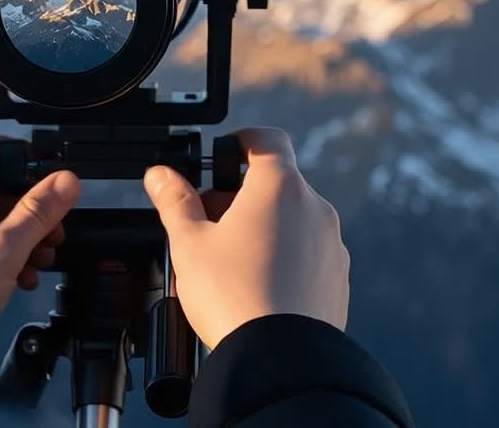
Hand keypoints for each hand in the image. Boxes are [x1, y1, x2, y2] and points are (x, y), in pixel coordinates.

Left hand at [0, 134, 80, 350]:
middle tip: (56, 231)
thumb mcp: (6, 248)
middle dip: (31, 209)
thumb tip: (67, 180)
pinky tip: (22, 276)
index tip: (53, 182)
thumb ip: (40, 211)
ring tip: (44, 259)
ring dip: (22, 235)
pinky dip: (2, 252)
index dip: (27, 161)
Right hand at [143, 127, 348, 349]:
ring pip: (293, 219)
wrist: (280, 359)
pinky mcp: (337, 276)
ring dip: (264, 227)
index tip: (224, 154)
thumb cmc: (233, 297)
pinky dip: (284, 257)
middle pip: (275, 184)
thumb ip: (174, 201)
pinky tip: (257, 286)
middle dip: (240, 196)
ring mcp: (331, 243)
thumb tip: (160, 175)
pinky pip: (308, 253)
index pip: (267, 139)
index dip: (242, 141)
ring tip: (229, 261)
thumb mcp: (189, 243)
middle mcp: (314, 207)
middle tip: (208, 223)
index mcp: (279, 187)